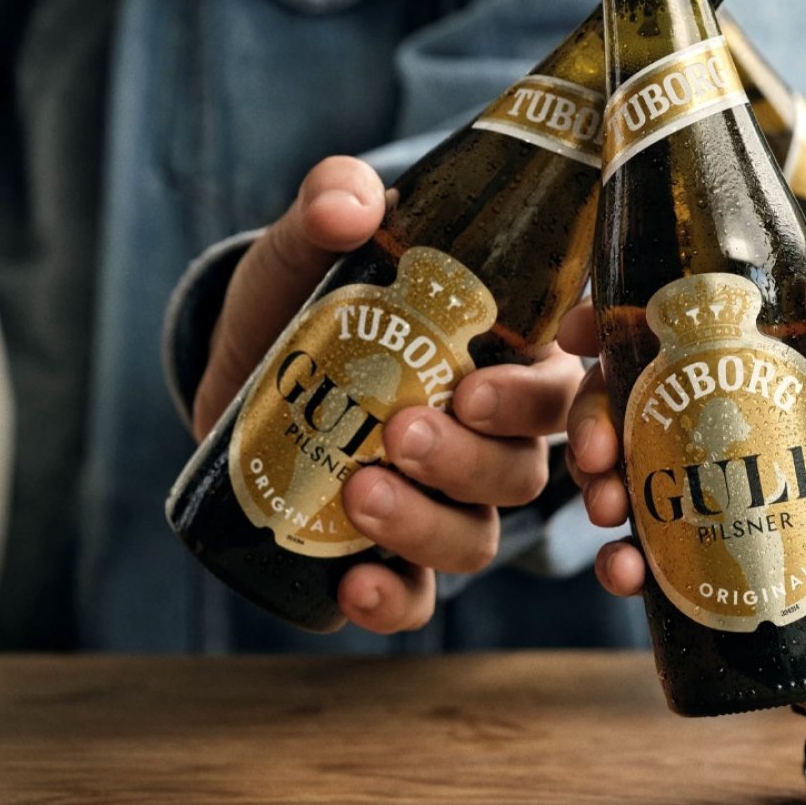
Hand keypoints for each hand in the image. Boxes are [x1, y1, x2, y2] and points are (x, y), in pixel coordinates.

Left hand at [193, 155, 582, 633]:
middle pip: (525, 467)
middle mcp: (492, 437)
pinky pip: (419, 598)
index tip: (486, 387)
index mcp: (505, 356)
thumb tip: (349, 206)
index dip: (552, 401)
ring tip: (360, 492)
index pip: (565, 383)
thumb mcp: (315, 242)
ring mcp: (445, 502)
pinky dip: (394, 602)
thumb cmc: (307, 299)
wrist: (241, 372)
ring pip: (480, 536)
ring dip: (428, 524)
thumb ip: (331, 202)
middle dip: (471, 458)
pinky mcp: (391, 555)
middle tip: (404, 431)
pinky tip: (352, 588)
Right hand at [557, 299, 805, 561]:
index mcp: (769, 395)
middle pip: (634, 408)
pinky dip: (619, 562)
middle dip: (593, 419)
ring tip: (607, 509)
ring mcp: (711, 510)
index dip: (617, 329)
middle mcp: (729, 444)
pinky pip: (642, 560)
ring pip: (624, 478)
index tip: (580, 333)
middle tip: (598, 450)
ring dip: (595, 485)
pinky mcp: (704, 574)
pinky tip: (624, 571)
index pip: (681, 343)